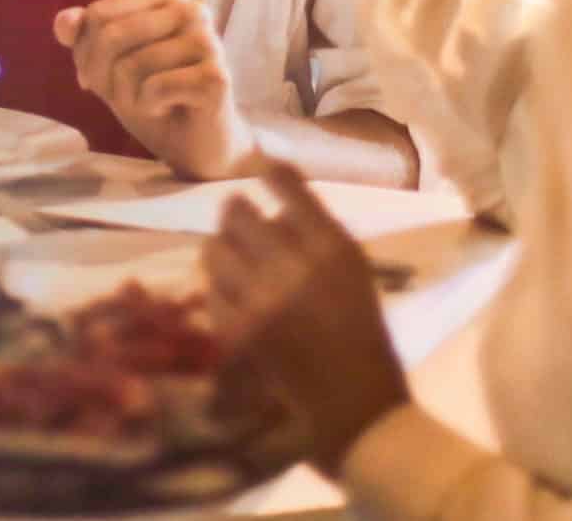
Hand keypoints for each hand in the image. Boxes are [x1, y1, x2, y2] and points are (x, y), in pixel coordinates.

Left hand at [51, 0, 255, 179]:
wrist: (199, 146)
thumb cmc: (156, 100)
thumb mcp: (110, 67)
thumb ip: (85, 38)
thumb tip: (63, 21)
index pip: (99, 14)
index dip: (86, 55)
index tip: (99, 79)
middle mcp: (192, 10)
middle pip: (112, 36)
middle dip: (103, 76)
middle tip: (122, 98)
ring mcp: (208, 41)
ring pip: (131, 65)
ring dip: (127, 97)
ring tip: (150, 105)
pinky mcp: (215, 77)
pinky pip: (153, 88)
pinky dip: (148, 108)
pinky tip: (168, 110)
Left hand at [203, 161, 408, 474]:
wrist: (356, 405)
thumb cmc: (361, 333)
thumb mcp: (353, 271)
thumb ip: (316, 235)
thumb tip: (273, 204)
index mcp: (332, 247)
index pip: (288, 187)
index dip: (270, 171)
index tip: (261, 166)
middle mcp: (294, 266)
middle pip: (238, 213)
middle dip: (235, 211)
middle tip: (235, 213)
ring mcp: (260, 302)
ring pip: (214, 250)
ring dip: (220, 247)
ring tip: (229, 254)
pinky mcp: (236, 335)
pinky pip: (210, 295)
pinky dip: (218, 291)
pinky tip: (232, 297)